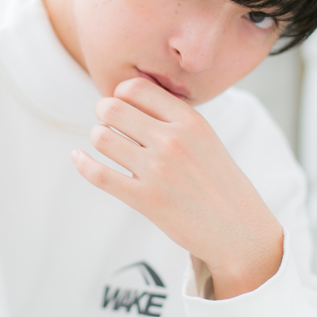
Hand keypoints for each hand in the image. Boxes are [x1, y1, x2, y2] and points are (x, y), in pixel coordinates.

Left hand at [71, 77, 282, 299]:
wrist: (237, 229)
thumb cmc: (218, 182)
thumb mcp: (205, 138)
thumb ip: (172, 117)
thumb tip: (127, 98)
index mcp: (190, 121)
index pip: (136, 87)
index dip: (120, 93)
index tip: (122, 105)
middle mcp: (172, 141)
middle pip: (113, 108)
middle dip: (103, 112)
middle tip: (108, 123)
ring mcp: (157, 171)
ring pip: (102, 138)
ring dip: (97, 138)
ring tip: (107, 146)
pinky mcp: (145, 200)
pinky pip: (99, 175)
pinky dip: (82, 163)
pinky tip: (79, 158)